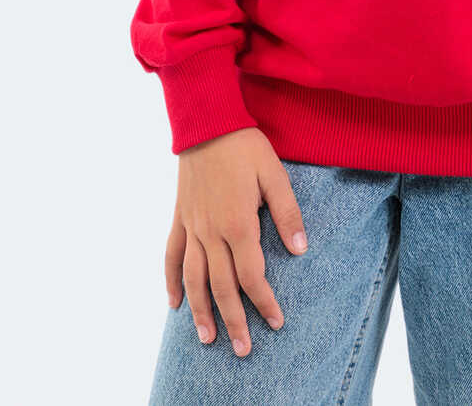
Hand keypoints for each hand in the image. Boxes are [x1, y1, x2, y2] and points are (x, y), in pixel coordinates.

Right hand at [164, 127, 308, 356]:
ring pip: (194, 279)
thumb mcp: (275, 174)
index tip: (275, 322)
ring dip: (200, 311)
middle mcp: (211, 233)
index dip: (264, 302)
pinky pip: (171, 255)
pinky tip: (174, 304)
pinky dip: (171, 281)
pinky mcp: (180, 217)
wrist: (206, 122)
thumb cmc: (245, 146)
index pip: (252, 276)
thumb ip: (287, 214)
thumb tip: (301, 250)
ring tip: (208, 339)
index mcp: (238, 224)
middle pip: (222, 287)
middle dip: (234, 320)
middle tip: (243, 350)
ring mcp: (192, 227)